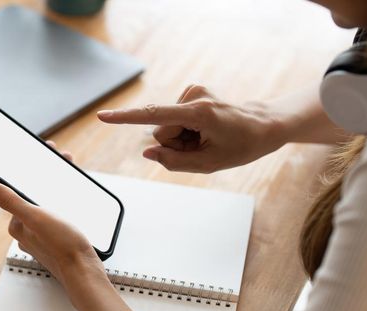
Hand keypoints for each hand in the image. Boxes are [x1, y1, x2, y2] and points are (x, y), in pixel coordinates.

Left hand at [0, 141, 103, 281]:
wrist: (85, 271)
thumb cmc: (63, 247)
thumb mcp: (35, 216)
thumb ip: (10, 200)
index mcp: (18, 223)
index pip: (19, 189)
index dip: (30, 169)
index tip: (43, 153)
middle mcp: (28, 230)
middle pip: (34, 195)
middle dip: (46, 175)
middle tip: (60, 158)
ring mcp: (43, 234)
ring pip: (47, 203)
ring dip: (57, 186)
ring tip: (69, 172)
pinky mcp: (58, 238)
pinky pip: (58, 213)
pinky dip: (65, 201)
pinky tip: (74, 197)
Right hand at [97, 85, 285, 172]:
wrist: (263, 125)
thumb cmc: (242, 145)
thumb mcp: (209, 163)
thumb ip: (174, 161)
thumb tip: (148, 152)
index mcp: (199, 114)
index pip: (154, 116)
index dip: (125, 118)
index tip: (103, 116)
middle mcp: (193, 97)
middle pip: (162, 132)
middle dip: (175, 145)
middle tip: (202, 147)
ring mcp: (193, 91)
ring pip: (167, 127)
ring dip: (182, 138)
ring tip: (206, 139)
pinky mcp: (193, 91)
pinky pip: (175, 119)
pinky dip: (186, 129)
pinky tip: (205, 130)